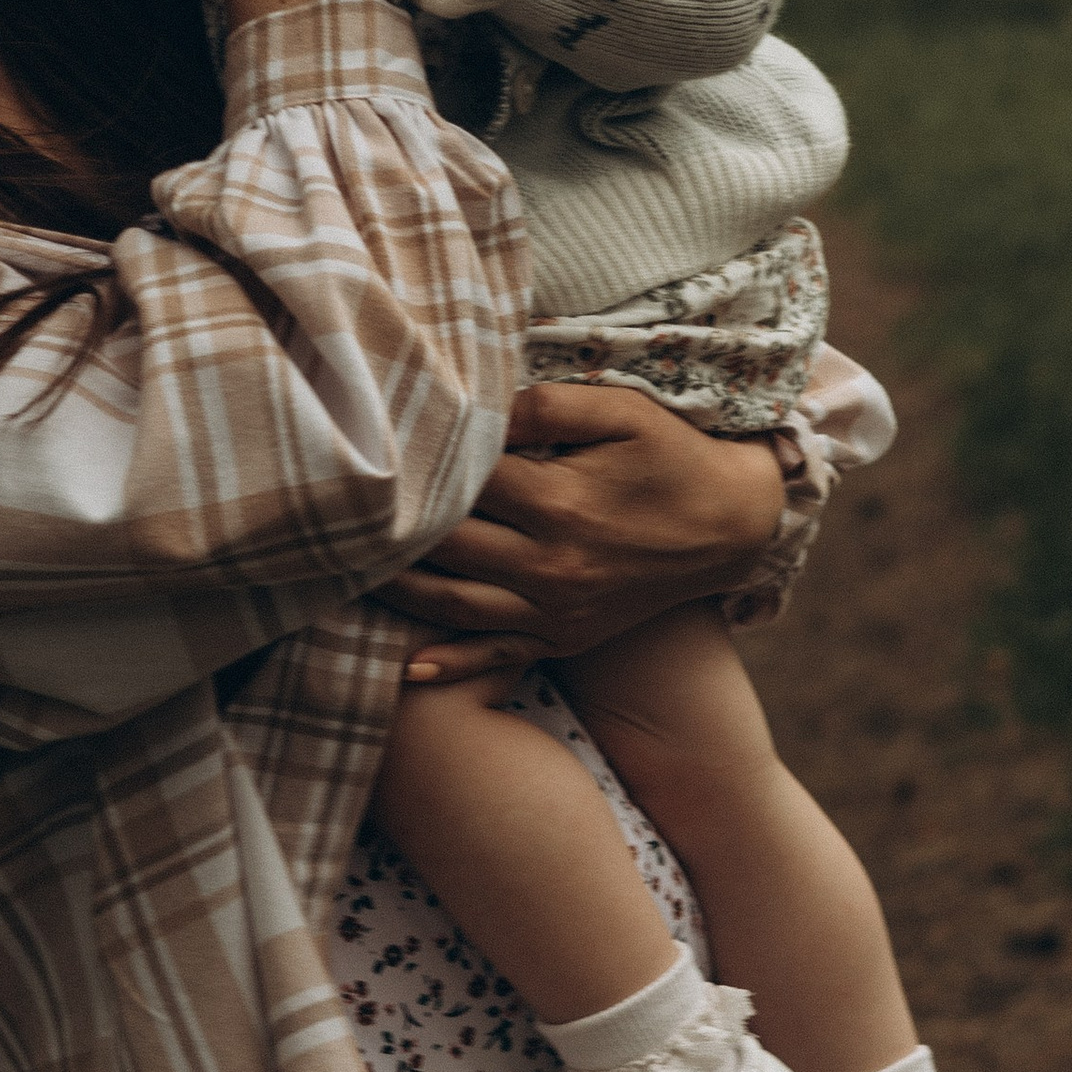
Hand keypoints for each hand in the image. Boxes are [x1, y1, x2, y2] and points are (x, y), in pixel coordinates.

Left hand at [378, 382, 790, 681]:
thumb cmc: (673, 456)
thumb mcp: (624, 412)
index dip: (416, 462)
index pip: (462, 481)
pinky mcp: (564, 637)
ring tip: (343, 567)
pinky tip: (405, 666)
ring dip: (394, 590)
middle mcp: (551, 565)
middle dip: (388, 527)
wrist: (735, 527)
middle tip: (336, 505)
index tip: (375, 442)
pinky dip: (449, 662)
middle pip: (443, 546)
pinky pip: (496, 654)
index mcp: (559, 503)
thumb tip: (478, 406)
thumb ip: (547, 404)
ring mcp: (556, 610)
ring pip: (452, 605)